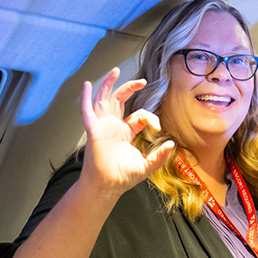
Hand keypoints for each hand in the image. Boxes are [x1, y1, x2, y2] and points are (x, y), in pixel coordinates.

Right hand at [79, 68, 173, 197]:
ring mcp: (102, 127)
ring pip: (104, 99)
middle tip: (142, 81)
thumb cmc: (123, 177)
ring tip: (115, 70)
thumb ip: (160, 155)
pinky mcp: (93, 130)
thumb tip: (171, 144)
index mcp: (125, 132)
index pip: (138, 116)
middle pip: (119, 100)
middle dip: (129, 88)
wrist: (108, 186)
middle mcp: (112, 126)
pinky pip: (87, 111)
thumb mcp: (147, 165)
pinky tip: (87, 85)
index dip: (150, 118)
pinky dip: (86, 98)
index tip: (157, 127)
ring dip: (108, 84)